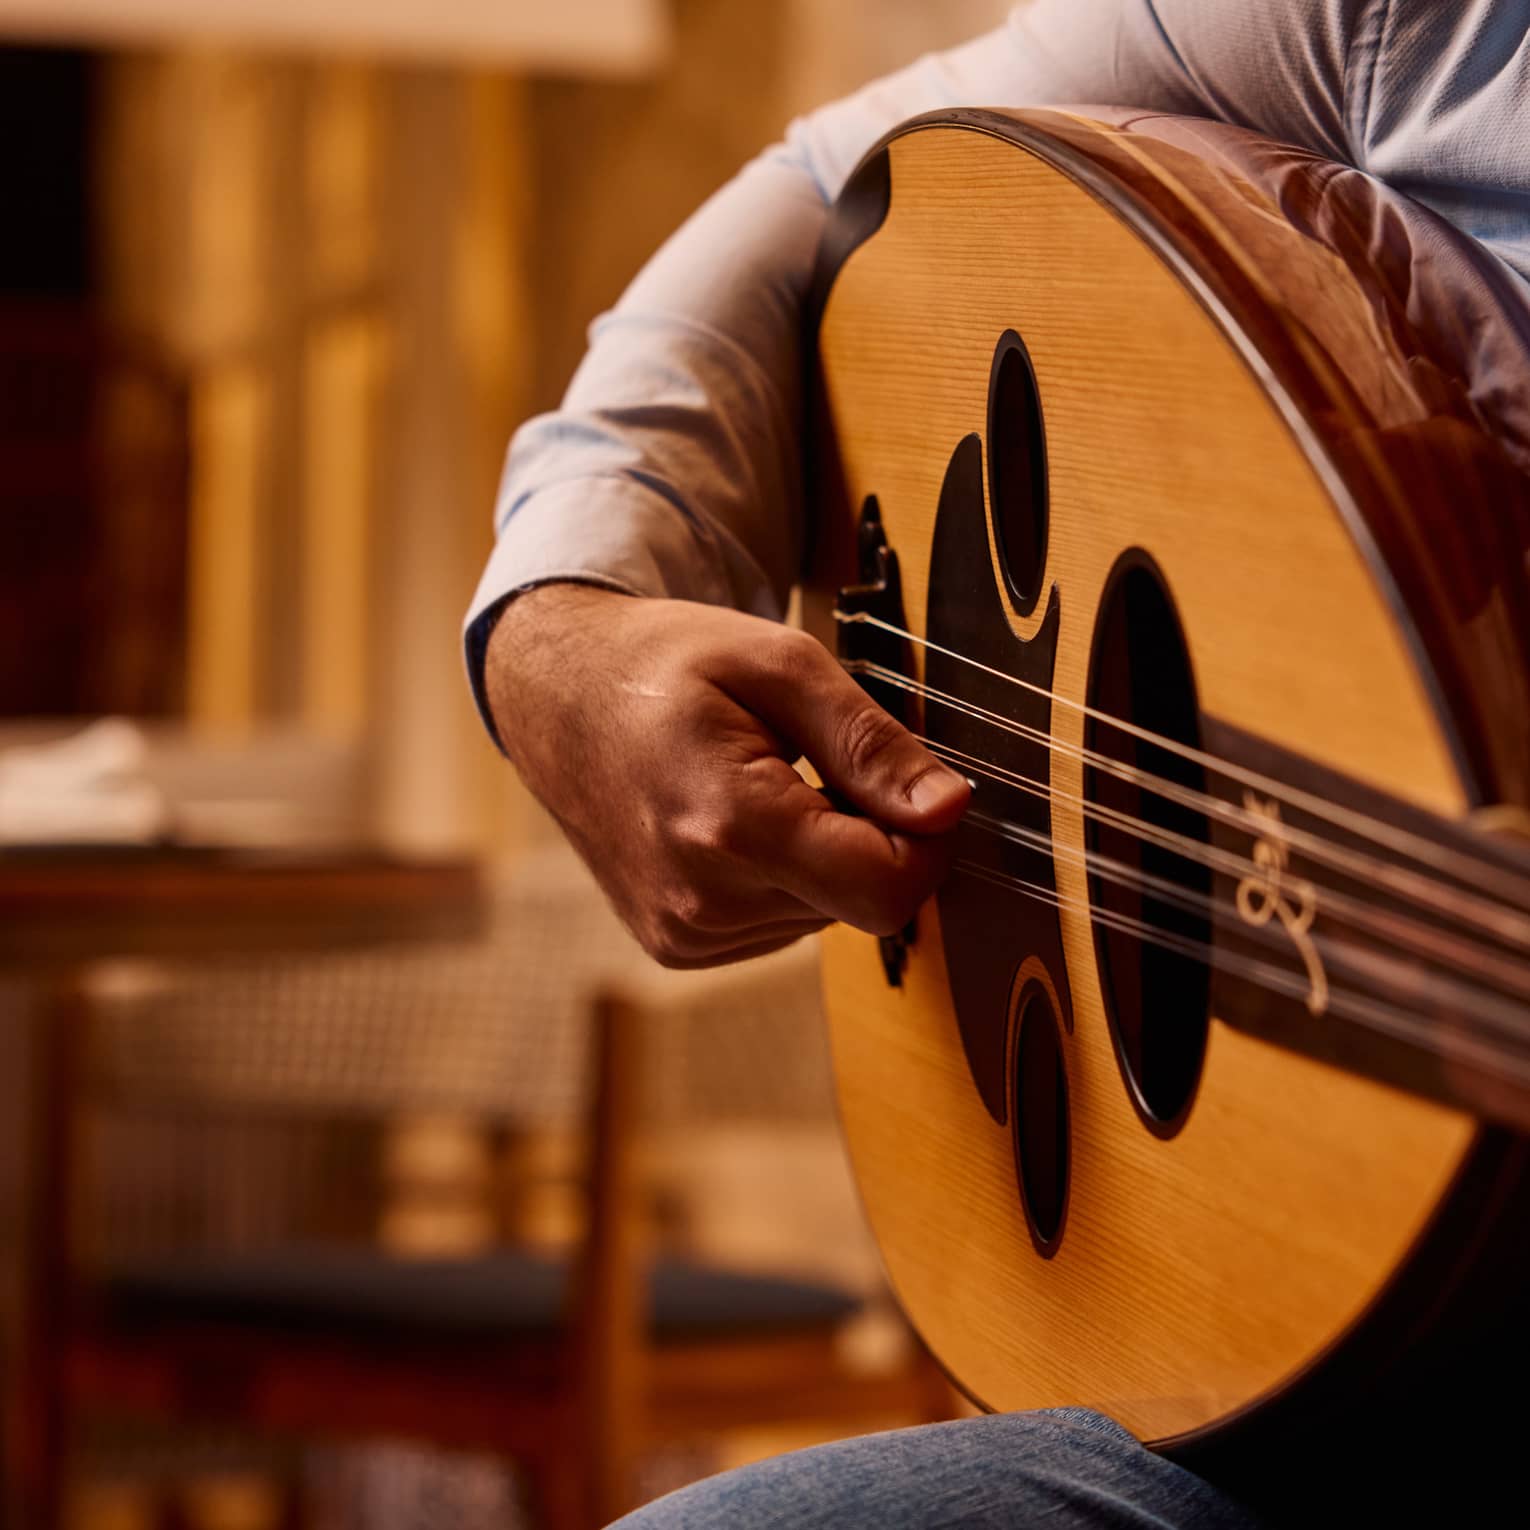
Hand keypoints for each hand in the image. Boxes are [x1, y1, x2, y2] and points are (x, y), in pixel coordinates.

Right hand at [484, 584, 970, 966]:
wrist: (557, 697)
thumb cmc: (666, 664)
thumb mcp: (780, 664)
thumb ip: (870, 743)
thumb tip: (951, 809)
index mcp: (729, 824)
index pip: (887, 890)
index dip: (924, 838)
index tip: (906, 781)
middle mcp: (701, 900)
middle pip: (861, 902)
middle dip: (869, 835)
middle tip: (815, 761)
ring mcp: (685, 934)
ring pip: (828, 915)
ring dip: (825, 855)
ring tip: (764, 783)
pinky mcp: (679, 947)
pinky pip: (783, 924)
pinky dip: (785, 876)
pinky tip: (737, 823)